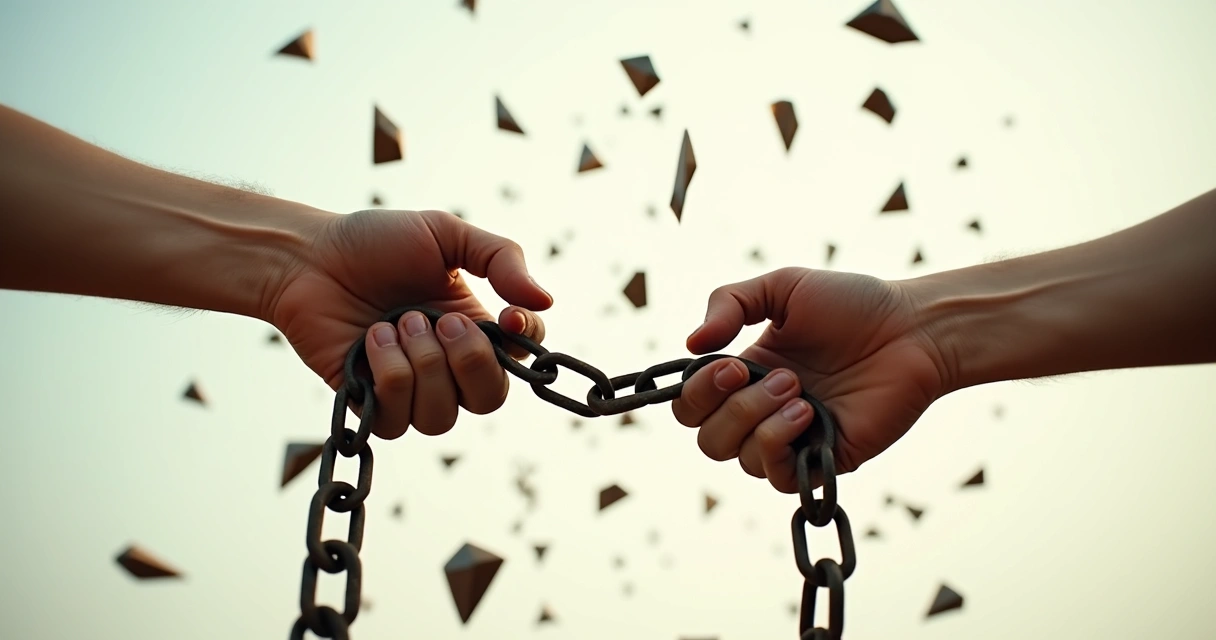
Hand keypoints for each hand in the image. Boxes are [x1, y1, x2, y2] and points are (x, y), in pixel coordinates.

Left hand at [268, 209, 551, 438]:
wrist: (307, 258)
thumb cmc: (374, 243)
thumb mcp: (446, 234)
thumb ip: (501, 258)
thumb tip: (546, 302)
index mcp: (474, 328)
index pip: (522, 360)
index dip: (524, 346)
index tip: (508, 318)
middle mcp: (448, 365)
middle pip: (490, 399)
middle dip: (469, 362)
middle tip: (439, 320)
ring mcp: (410, 389)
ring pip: (443, 416)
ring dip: (421, 364)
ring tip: (394, 323)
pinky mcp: (371, 404)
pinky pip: (397, 420)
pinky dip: (388, 375)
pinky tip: (371, 341)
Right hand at [671, 267, 948, 491]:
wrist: (913, 330)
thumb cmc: (853, 305)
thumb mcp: (782, 287)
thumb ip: (729, 302)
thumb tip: (691, 345)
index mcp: (746, 375)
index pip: (692, 405)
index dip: (698, 393)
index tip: (730, 364)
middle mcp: (762, 412)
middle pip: (708, 440)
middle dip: (730, 408)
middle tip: (778, 374)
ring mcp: (791, 439)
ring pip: (740, 459)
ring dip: (760, 420)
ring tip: (800, 389)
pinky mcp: (822, 461)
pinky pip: (778, 477)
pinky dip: (780, 443)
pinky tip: (808, 413)